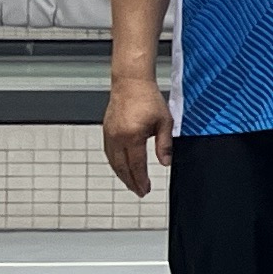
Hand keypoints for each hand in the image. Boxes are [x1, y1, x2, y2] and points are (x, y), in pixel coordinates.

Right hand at [101, 75, 171, 195]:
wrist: (131, 82)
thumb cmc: (148, 97)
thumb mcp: (165, 122)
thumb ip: (165, 144)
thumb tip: (165, 162)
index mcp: (132, 136)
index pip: (136, 165)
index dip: (141, 180)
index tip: (146, 189)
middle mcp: (117, 137)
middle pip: (122, 167)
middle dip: (130, 182)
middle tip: (139, 191)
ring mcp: (109, 134)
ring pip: (113, 161)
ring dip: (121, 175)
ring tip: (131, 183)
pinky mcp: (106, 130)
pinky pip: (108, 152)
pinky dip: (115, 163)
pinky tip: (121, 167)